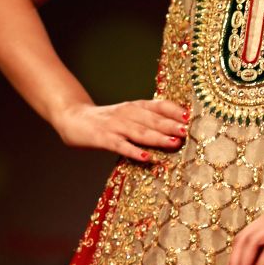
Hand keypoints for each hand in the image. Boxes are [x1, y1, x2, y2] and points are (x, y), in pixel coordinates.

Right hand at [53, 98, 189, 161]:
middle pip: (153, 119)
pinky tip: (145, 158)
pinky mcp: (103, 138)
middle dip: (172, 125)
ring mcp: (115, 126)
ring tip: (174, 143)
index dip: (174, 111)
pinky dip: (133, 151)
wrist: (72, 116)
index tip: (191, 117)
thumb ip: (148, 120)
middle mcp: (127, 113)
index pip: (159, 105)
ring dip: (158, 137)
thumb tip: (175, 129)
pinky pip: (121, 146)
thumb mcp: (128, 114)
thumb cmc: (106, 119)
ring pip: (140, 132)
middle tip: (189, 132)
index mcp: (135, 106)